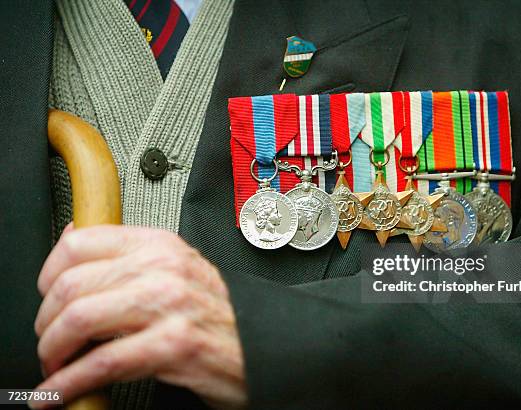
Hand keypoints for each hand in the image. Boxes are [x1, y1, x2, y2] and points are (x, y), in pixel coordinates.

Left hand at [34, 224, 246, 408]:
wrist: (261, 344)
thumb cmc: (218, 313)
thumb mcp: (177, 267)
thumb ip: (128, 255)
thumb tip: (72, 239)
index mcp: (160, 245)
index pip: (79, 243)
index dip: (47, 275)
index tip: (45, 297)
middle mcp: (163, 269)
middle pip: (71, 286)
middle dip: (45, 323)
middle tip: (49, 342)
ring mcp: (169, 305)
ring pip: (80, 320)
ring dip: (53, 352)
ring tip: (55, 367)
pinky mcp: (173, 345)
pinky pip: (102, 364)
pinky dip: (69, 383)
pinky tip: (59, 392)